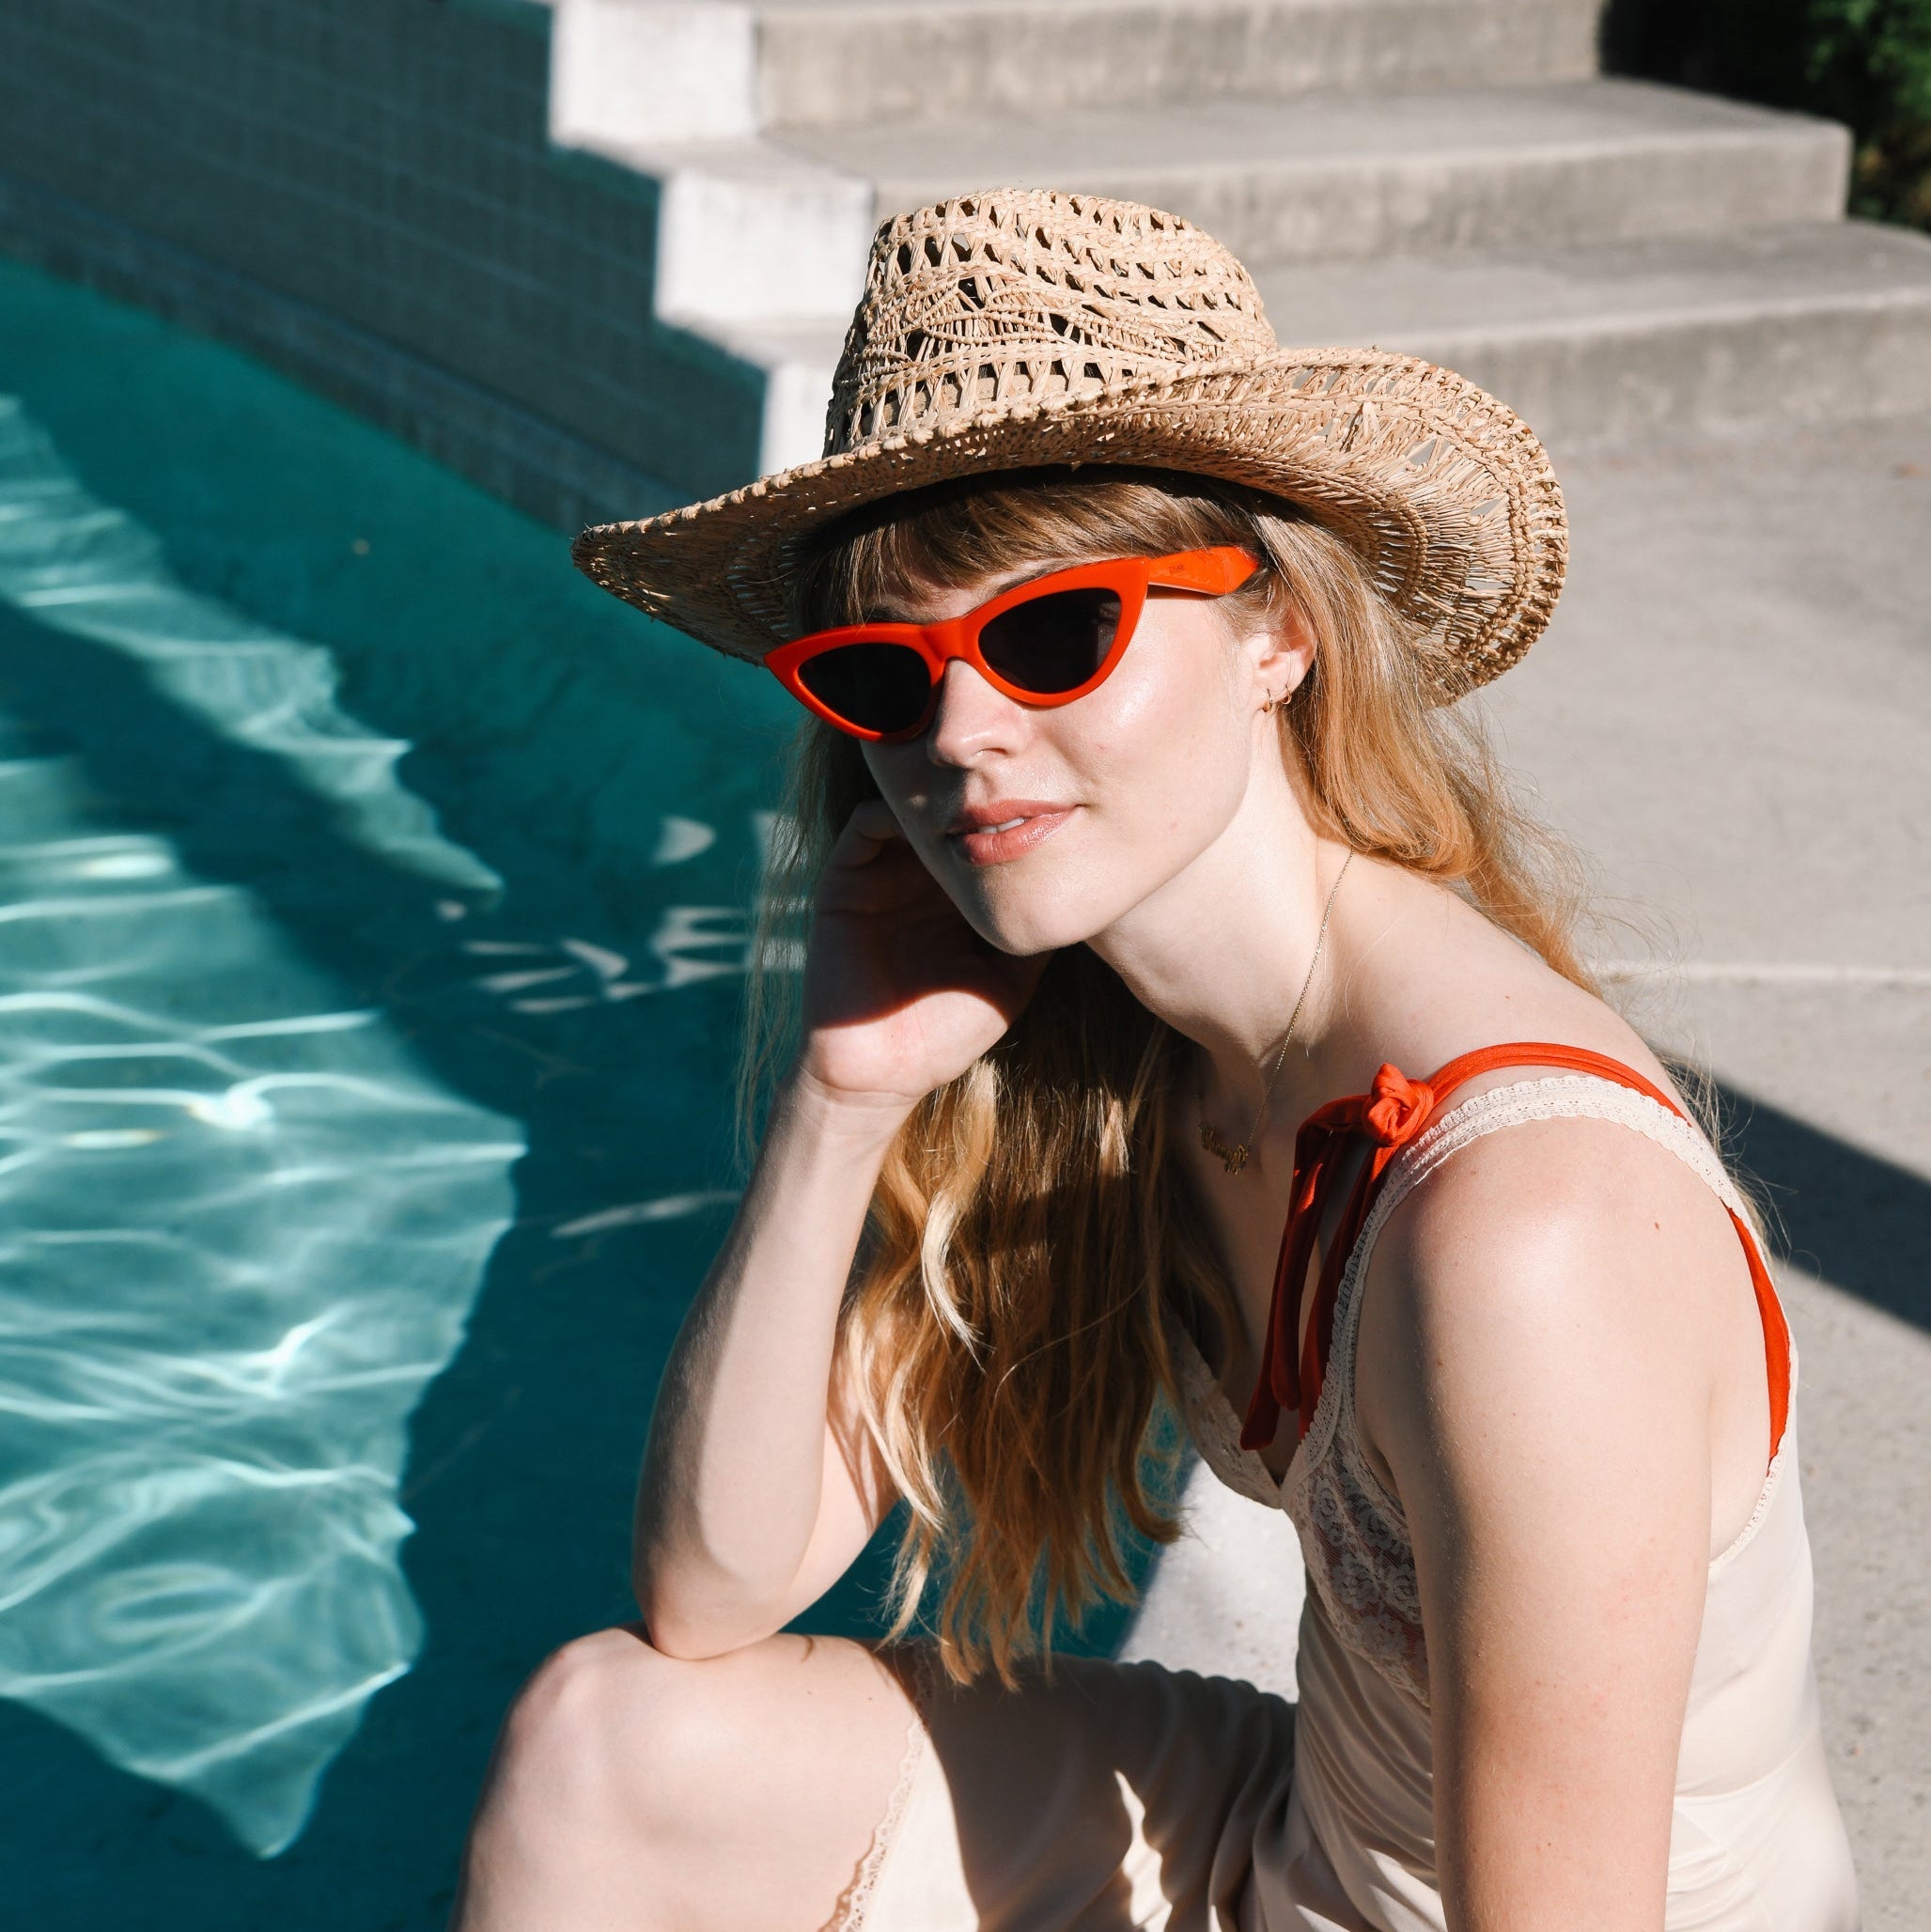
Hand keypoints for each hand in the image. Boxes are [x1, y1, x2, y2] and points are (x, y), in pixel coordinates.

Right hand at [794, 799, 1051, 1113]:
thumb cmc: (947, 1035)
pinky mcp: (844, 883)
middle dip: (973, 792)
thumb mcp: (1010, 981)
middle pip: (946, 815)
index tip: (1042, 794)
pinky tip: (923, 820)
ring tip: (967, 789)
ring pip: (906, 811)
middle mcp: (918, 882)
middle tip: (1006, 770)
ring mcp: (881, 879)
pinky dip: (889, 810)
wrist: (881, 1072)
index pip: (981, 839)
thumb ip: (1035, 938)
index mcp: (955, 900)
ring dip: (933, 795)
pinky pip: (862, 827)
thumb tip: (1087, 897)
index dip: (1007, 816)